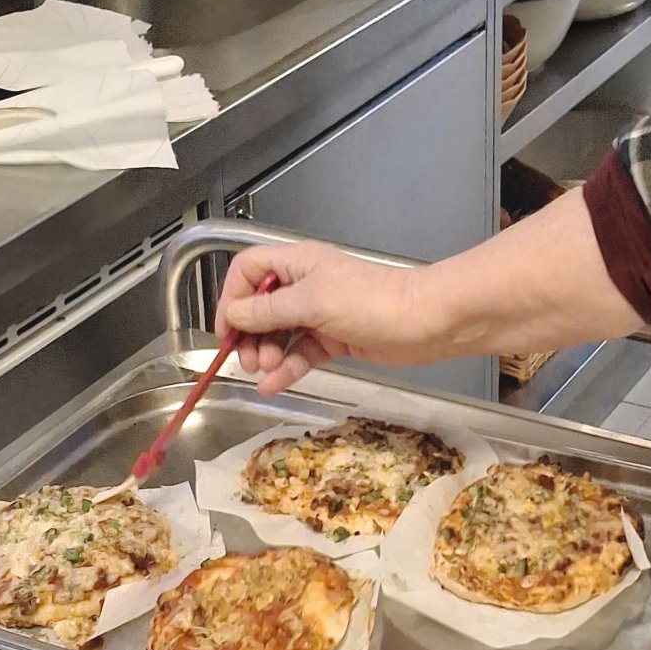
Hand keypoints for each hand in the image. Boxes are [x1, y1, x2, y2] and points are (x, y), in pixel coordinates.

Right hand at [216, 240, 435, 394]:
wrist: (423, 322)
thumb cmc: (371, 301)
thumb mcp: (311, 303)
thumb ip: (269, 310)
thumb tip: (234, 314)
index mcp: (296, 263)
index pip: (248, 271)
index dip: (232, 298)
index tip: (226, 330)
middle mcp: (304, 285)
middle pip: (259, 307)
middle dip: (249, 334)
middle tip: (247, 360)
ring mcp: (319, 313)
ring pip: (278, 334)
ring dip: (266, 354)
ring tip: (265, 372)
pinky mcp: (333, 340)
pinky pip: (300, 353)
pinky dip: (286, 369)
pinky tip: (274, 386)